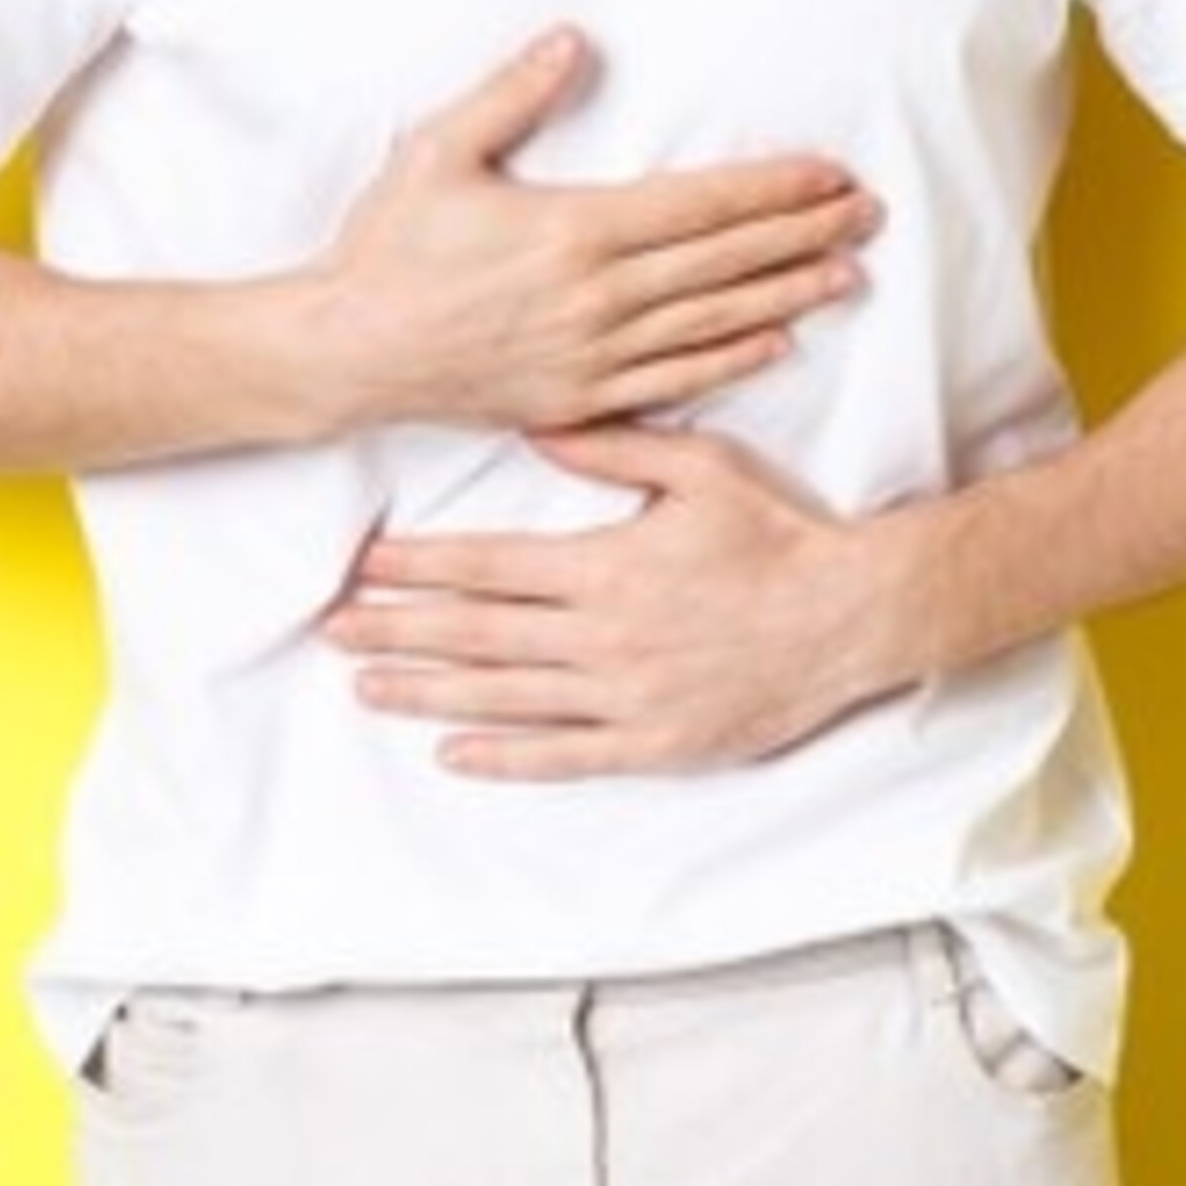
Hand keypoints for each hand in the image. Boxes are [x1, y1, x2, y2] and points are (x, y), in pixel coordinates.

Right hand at [306, 28, 874, 435]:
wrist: (348, 351)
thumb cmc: (389, 245)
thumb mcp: (440, 150)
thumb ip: (512, 93)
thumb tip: (574, 40)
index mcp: (574, 230)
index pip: (700, 204)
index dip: (772, 189)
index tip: (827, 174)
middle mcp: (598, 298)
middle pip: (724, 261)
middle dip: (802, 233)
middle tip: (866, 214)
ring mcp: (593, 356)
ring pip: (714, 322)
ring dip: (786, 294)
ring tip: (847, 273)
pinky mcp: (580, 398)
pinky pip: (675, 379)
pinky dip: (733, 360)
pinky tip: (776, 343)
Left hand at [323, 424, 904, 777]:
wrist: (853, 614)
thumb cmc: (779, 534)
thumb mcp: (701, 467)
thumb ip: (615, 447)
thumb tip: (539, 428)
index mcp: (608, 564)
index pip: (488, 567)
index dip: (419, 568)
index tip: (364, 565)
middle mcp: (604, 637)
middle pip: (477, 635)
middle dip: (398, 630)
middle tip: (332, 631)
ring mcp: (626, 698)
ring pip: (505, 699)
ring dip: (428, 692)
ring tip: (367, 687)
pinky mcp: (654, 745)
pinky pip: (562, 757)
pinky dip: (501, 757)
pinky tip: (451, 751)